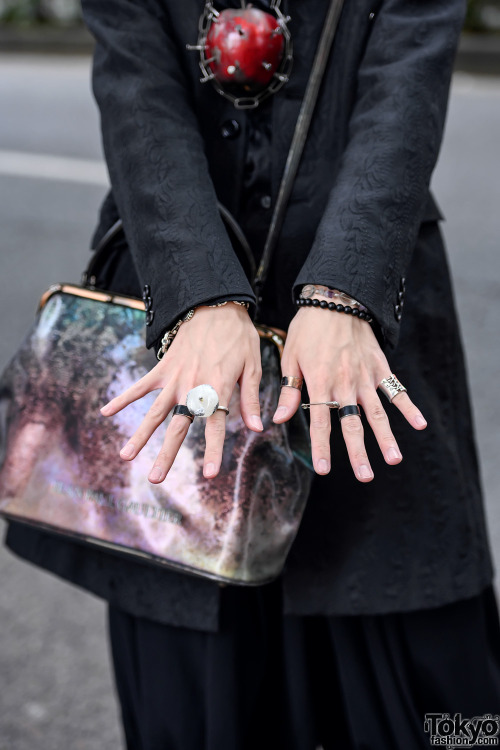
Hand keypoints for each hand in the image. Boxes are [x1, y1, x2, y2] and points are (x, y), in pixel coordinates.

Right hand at [99, 304, 262, 482]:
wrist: (215, 304)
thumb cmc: (238, 337)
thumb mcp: (252, 366)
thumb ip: (251, 400)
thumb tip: (257, 428)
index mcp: (217, 389)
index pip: (215, 427)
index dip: (212, 451)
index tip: (209, 474)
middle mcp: (192, 388)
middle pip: (178, 427)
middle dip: (166, 454)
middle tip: (155, 479)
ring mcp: (174, 378)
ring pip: (155, 412)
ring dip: (140, 435)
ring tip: (125, 457)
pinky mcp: (162, 367)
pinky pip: (140, 385)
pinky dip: (123, 398)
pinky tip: (105, 412)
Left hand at [273, 304, 426, 481]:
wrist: (335, 299)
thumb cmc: (308, 330)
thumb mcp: (291, 358)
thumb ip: (290, 391)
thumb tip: (279, 419)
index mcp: (320, 382)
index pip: (321, 422)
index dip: (322, 446)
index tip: (324, 469)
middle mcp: (345, 383)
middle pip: (352, 424)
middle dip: (358, 452)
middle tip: (364, 475)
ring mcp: (365, 376)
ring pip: (377, 412)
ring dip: (386, 437)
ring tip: (394, 459)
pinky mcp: (380, 367)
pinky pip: (396, 390)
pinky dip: (410, 407)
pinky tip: (421, 425)